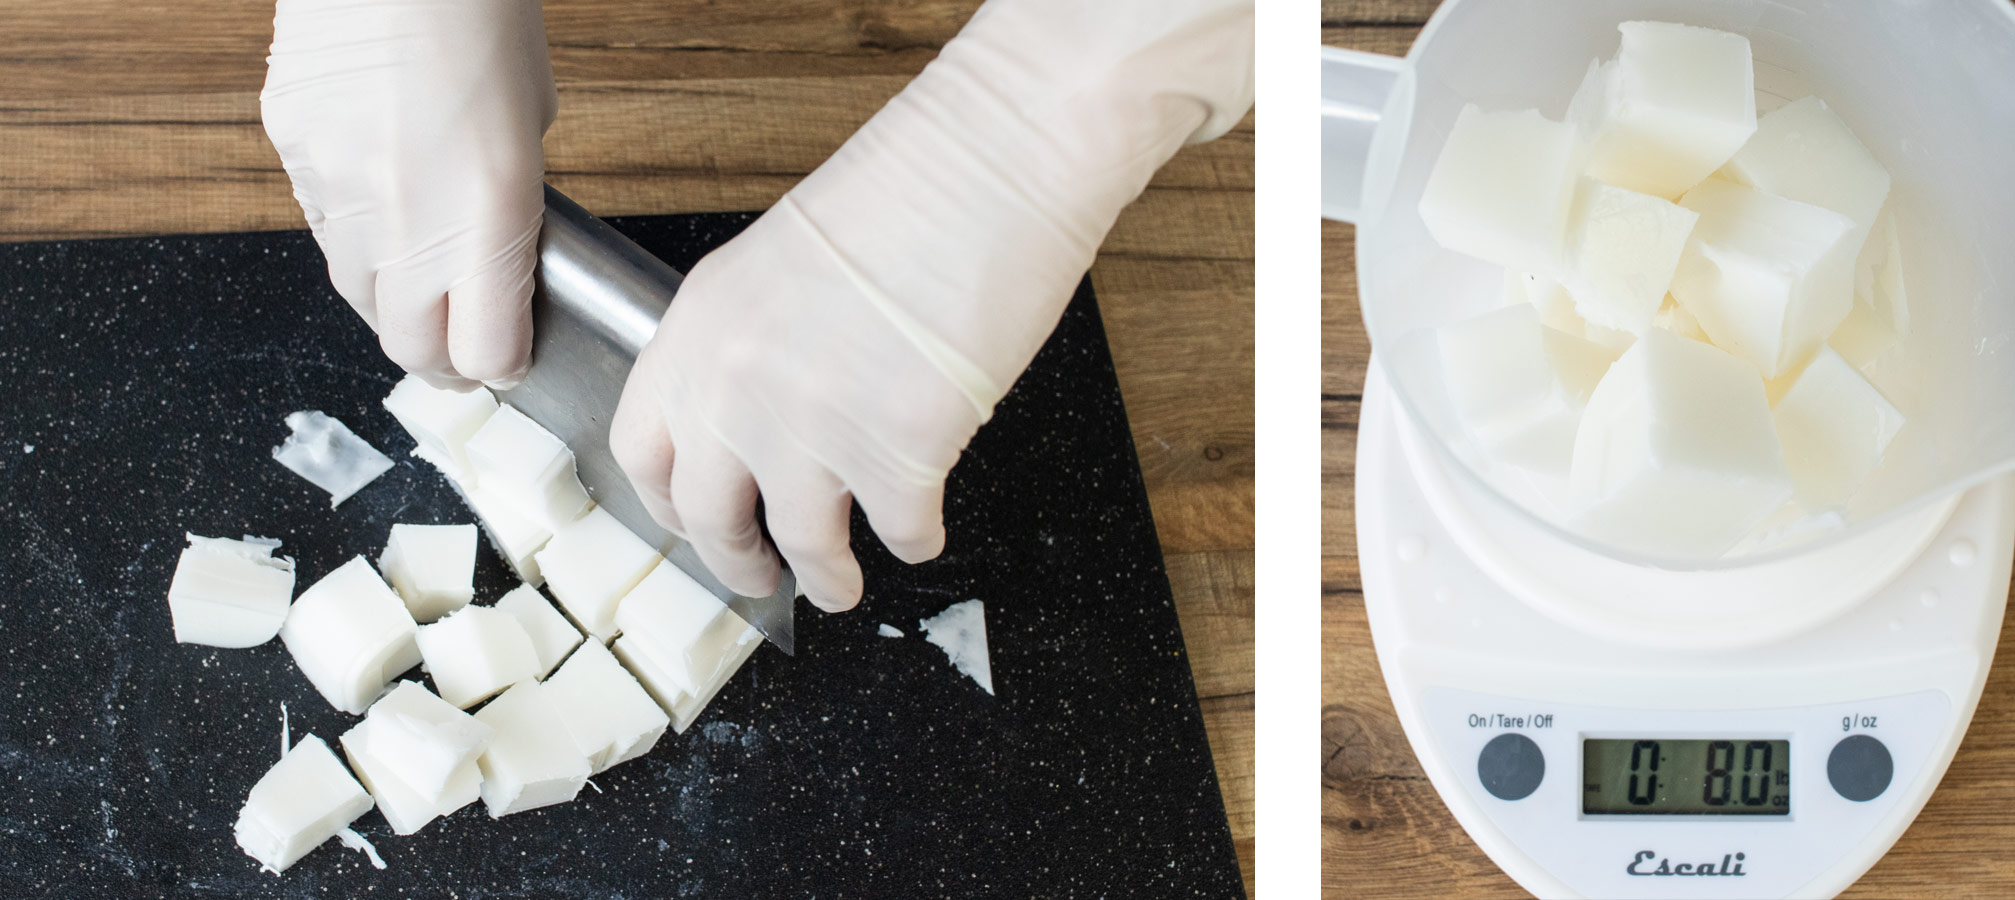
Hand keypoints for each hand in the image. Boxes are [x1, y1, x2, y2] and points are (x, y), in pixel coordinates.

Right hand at [261, 0, 556, 387]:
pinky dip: (352, 233)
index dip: (500, 363)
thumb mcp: (529, 127)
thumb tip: (496, 255)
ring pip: (357, 294)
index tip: (509, 355)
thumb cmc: (478, 17)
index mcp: (487, 218)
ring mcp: (338, 196)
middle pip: (411, 346)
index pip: (485, 352)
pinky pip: (321, 227)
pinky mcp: (292, 158)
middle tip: (462, 343)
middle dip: (441, 355)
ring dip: (393, 298)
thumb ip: (511, 205)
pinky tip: (379, 196)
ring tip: (421, 274)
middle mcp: (406, 223)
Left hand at [610, 0, 1253, 611]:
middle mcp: (737, 389)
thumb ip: (751, 348)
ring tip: (840, 588)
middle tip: (761, 577)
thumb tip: (764, 428)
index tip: (695, 528)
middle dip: (739, 564)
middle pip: (713, 519)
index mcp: (697, 332)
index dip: (672, 505)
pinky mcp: (899, 454)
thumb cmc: (907, 195)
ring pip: (807, 546)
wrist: (988, 169)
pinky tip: (924, 529)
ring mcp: (815, 429)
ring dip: (826, 578)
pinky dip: (915, 539)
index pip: (646, 452)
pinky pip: (901, 531)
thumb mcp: (777, 267)